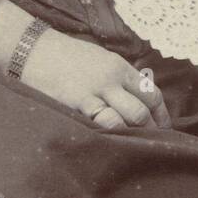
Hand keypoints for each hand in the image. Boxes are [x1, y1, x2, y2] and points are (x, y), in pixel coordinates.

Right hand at [20, 29, 172, 130]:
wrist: (34, 49)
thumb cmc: (66, 56)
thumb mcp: (99, 59)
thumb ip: (119, 78)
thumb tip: (138, 99)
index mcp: (120, 67)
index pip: (151, 94)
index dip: (161, 115)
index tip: (163, 128)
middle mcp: (112, 79)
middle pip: (142, 110)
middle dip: (150, 131)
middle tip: (151, 145)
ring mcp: (95, 91)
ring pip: (127, 120)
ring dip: (133, 136)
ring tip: (133, 148)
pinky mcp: (77, 103)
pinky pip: (102, 123)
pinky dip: (112, 135)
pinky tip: (112, 144)